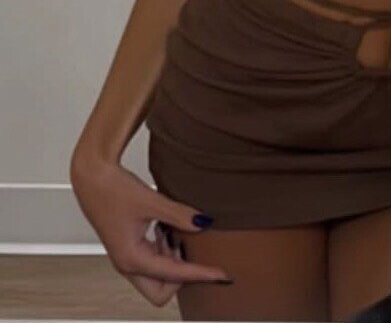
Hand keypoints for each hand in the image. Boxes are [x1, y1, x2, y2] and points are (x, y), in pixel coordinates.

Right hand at [70, 155, 229, 306]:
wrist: (91, 175)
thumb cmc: (112, 188)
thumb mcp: (151, 200)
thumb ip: (179, 215)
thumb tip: (204, 224)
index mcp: (132, 259)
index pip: (175, 276)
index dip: (201, 274)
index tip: (222, 274)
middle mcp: (127, 264)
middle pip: (162, 291)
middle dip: (182, 276)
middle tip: (193, 250)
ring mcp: (126, 258)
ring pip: (157, 277)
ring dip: (173, 260)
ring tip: (177, 231)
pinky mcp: (127, 247)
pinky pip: (152, 261)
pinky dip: (164, 250)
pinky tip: (167, 227)